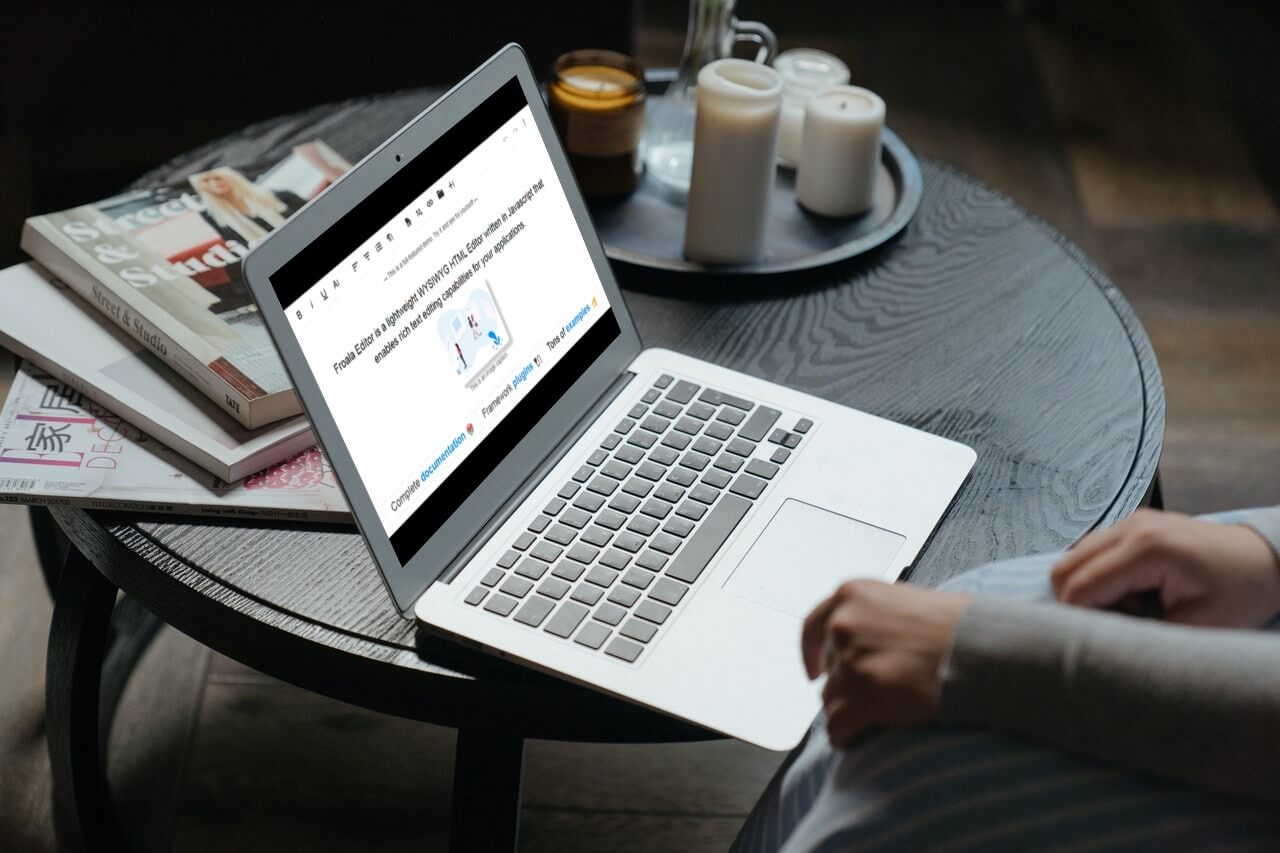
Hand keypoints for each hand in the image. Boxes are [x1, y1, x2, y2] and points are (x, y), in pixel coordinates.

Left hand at [801, 580, 970, 747]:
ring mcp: (853, 661)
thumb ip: (871, 616)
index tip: (814, 671)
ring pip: (830, 700)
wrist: (983, 649)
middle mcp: (844, 625)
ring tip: (879, 714)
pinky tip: (859, 737)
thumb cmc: (956, 626)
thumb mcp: (903, 600)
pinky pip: (836, 727)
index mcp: (851, 595)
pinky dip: (845, 736)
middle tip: (873, 694)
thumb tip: (856, 640)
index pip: (812, 627)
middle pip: (828, 669)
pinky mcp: (866, 697)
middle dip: (846, 684)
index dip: (812, 654)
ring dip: (849, 710)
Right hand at [1051, 508, 1279, 627]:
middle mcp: (1131, 526)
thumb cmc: (1239, 593)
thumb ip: (1140, 633)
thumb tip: (1097, 638)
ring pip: (1075, 558)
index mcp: (1146, 549)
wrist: (1265, 559)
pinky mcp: (1133, 524)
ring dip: (1089, 588)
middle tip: (1114, 624)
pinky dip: (1100, 575)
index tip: (1099, 640)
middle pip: (1065, 567)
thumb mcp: (1196, 626)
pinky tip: (1134, 590)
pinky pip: (1093, 551)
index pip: (1080, 586)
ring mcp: (1130, 520)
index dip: (1078, 618)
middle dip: (1077, 602)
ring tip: (1131, 606)